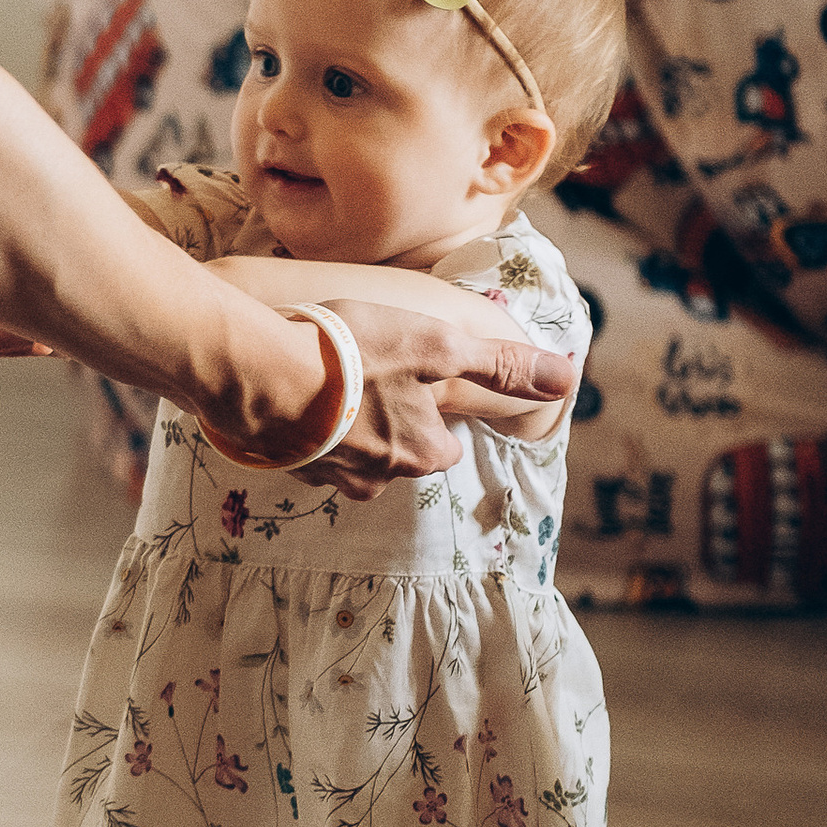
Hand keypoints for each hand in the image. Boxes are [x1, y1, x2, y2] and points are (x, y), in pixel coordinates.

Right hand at [293, 299, 575, 497]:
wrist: (259, 373)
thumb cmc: (356, 355)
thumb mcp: (438, 347)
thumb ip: (499, 364)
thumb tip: (567, 376)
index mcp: (421, 454)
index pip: (444, 447)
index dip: (434, 415)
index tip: (417, 387)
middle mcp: (377, 478)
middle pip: (396, 457)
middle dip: (389, 428)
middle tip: (371, 382)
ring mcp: (326, 477)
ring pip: (350, 460)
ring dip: (345, 432)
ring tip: (329, 390)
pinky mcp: (284, 466)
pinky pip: (305, 454)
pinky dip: (305, 432)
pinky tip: (293, 400)